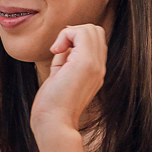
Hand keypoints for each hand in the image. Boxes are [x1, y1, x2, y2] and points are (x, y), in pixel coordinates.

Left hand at [31, 24, 107, 143]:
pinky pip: (81, 32)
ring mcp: (96, 65)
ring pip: (91, 28)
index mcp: (95, 70)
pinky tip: (55, 51)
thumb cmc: (52, 104)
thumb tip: (63, 44)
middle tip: (57, 50)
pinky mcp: (86, 63)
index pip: (94, 40)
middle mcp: (100, 67)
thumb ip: (65, 58)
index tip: (58, 53)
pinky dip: (65, 35)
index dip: (75, 39)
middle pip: (95, 30)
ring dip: (69, 33)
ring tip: (57, 51)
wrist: (54, 123)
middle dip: (73, 33)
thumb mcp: (60, 75)